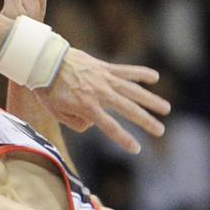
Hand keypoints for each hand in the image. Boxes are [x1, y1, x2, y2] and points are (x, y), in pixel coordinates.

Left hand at [35, 48, 170, 153]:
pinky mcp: (104, 67)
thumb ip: (75, 122)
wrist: (43, 61)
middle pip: (128, 109)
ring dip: (151, 100)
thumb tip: (91, 124)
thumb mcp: (56, 112)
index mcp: (87, 106)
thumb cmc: (47, 89)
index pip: (110, 127)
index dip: (124, 139)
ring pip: (132, 90)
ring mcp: (104, 78)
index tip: (136, 148)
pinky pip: (125, 70)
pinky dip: (140, 73)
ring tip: (166, 108)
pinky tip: (155, 77)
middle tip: (160, 131)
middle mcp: (99, 93)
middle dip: (146, 121)